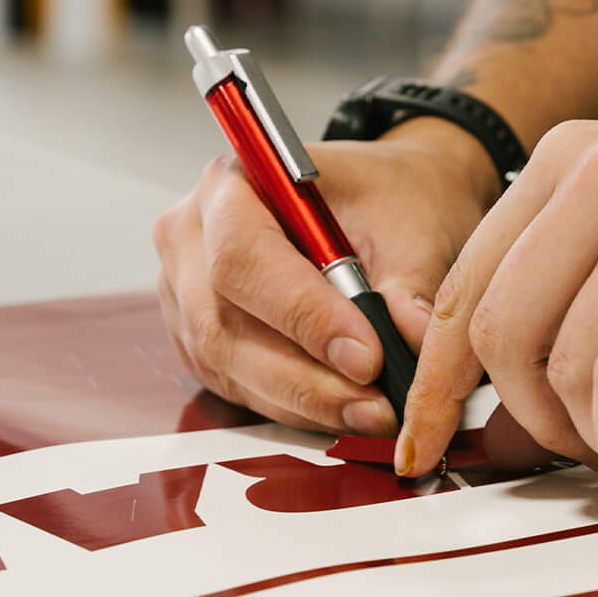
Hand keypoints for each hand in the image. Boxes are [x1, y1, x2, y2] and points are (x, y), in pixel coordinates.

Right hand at [154, 121, 500, 433]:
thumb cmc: (384, 197)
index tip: (366, 355)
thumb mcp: (409, 226)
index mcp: (231, 184)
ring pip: (228, 364)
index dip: (302, 315)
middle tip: (376, 402)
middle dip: (305, 376)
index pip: (243, 257)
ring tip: (371, 412)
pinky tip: (341, 409)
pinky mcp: (199, 339)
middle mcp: (192, 237)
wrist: (379, 202)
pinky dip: (293, 406)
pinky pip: (236, 384)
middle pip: (224, 324)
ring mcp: (185, 293)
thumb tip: (412, 338)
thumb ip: (406, 285)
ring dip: (302, 400)